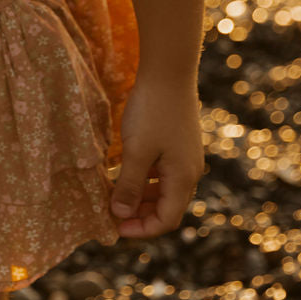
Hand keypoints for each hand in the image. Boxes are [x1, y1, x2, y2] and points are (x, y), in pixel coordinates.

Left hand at [109, 73, 204, 237]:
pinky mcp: (178, 142)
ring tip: (114, 194)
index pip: (166, 220)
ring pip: (163, 188)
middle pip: (166, 206)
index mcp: (183, 178)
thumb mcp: (136, 150)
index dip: (141, 229)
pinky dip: (144, 176)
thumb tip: (121, 216)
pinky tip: (123, 170)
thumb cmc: (152, 111)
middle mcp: (189, 171)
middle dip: (139, 214)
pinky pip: (162, 170)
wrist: (169, 70)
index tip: (116, 227)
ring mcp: (185, 156)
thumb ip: (129, 185)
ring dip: (140, 195)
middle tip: (112, 213)